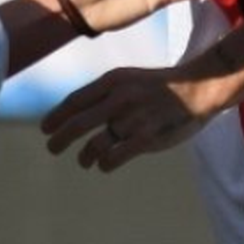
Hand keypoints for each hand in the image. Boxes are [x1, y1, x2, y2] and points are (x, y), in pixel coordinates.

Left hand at [41, 64, 217, 170]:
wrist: (198, 88)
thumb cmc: (160, 86)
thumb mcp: (129, 78)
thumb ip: (105, 93)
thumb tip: (76, 111)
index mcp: (113, 81)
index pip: (75, 100)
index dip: (56, 116)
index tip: (45, 128)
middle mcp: (119, 98)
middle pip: (78, 123)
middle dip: (60, 139)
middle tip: (52, 148)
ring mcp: (133, 119)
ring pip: (95, 144)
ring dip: (84, 156)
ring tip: (83, 160)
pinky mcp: (146, 138)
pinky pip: (114, 157)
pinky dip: (104, 163)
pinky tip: (103, 164)